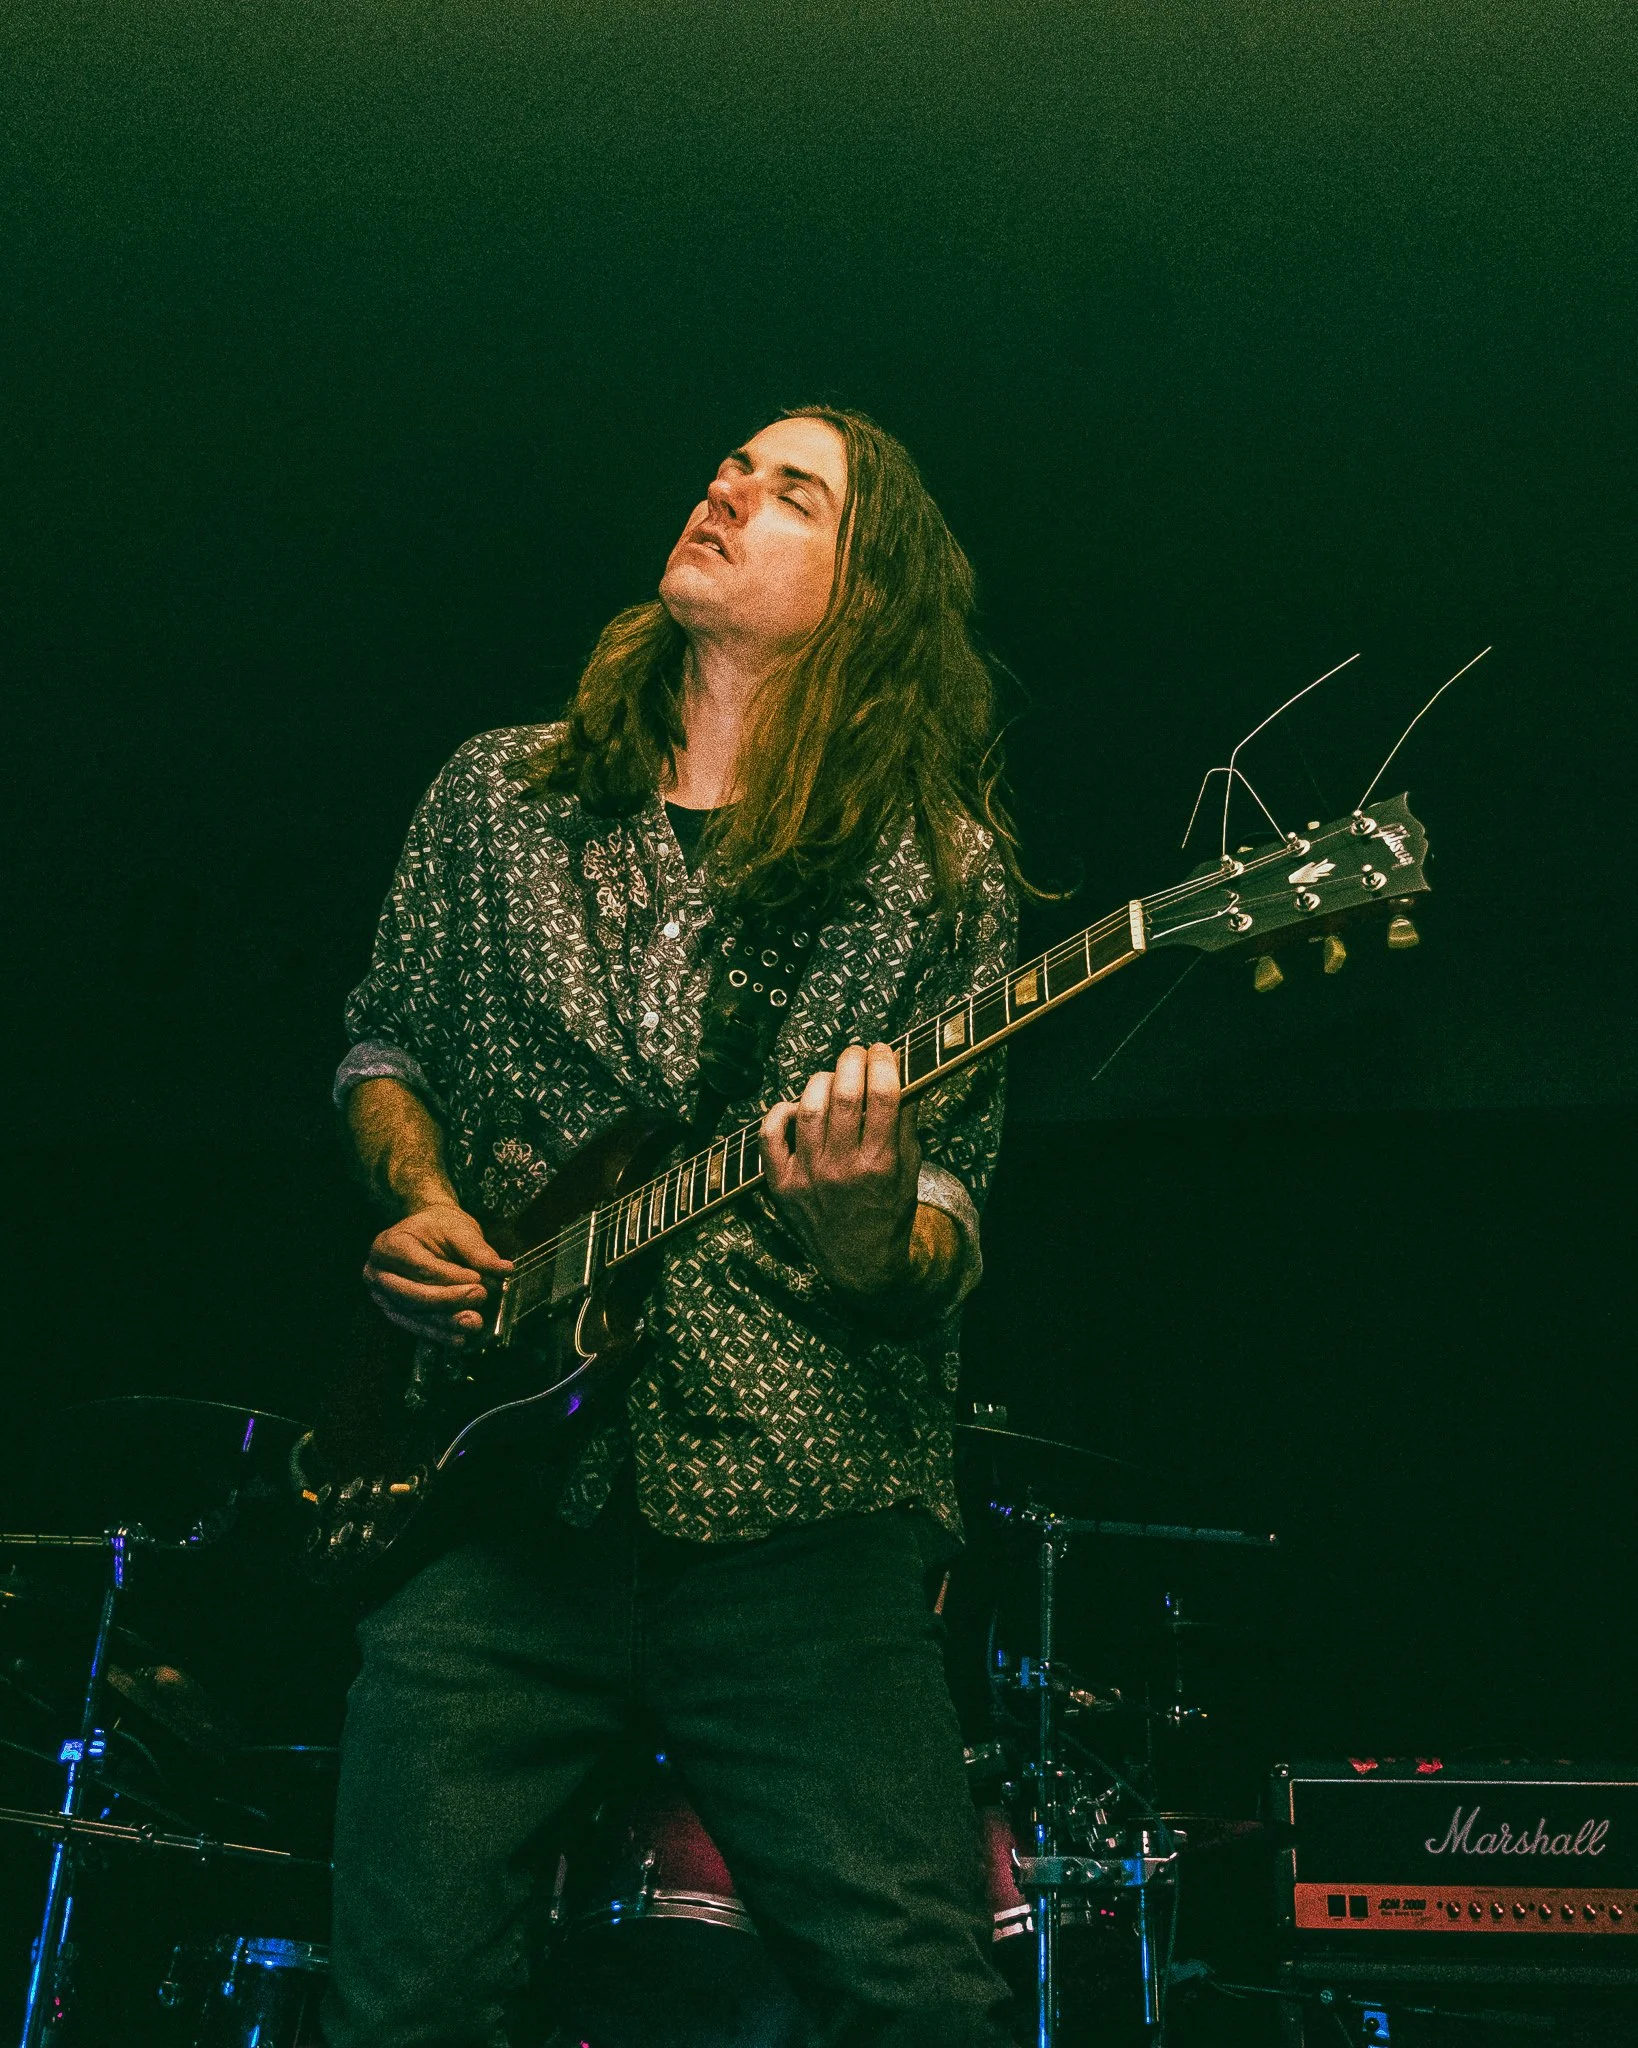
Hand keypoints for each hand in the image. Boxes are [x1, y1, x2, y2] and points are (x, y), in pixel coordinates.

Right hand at [363, 1203, 512, 1348]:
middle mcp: (378, 1271)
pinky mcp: (393, 1311)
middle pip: (414, 1294)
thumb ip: (478, 1250)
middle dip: (449, 1300)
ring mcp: (382, 1295)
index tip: (479, 1280)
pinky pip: (414, 1326)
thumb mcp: (459, 1229)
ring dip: (445, 1323)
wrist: (426, 1232)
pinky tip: (459, 1338)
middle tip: (480, 1297)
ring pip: (414, 1314)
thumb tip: (503, 1269)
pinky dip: (437, 1334)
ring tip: (474, 1323)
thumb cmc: (439, 1227)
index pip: (421, 1267)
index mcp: (390, 1244)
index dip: (450, 1277)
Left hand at [760, 1042, 919, 1297]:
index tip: (884, 1050)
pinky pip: (770, 1134)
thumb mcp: (909, 1170)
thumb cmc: (888, 1211)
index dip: (884, 1062)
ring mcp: (808, 1175)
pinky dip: (781, 1111)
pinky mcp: (782, 1184)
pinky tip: (798, 1107)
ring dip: (821, 1080)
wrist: (860, 1264)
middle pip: (845, 1094)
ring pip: (808, 1106)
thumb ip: (906, 1124)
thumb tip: (901, 1075)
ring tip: (832, 1078)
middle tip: (857, 1053)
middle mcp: (842, 1168)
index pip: (884, 1095)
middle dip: (852, 1060)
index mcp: (880, 1163)